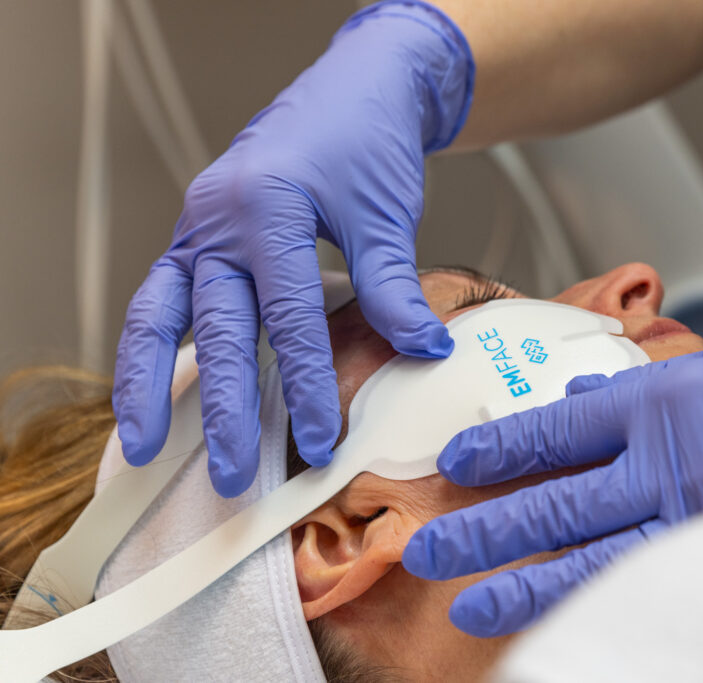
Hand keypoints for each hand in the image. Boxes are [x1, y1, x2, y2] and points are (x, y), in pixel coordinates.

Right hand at [113, 2, 473, 496]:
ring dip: (149, 382)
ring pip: (159, 312)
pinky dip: (155, 347)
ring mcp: (198, 227)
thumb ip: (393, 286)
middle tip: (233, 476)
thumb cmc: (366, 138)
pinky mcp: (197, 237)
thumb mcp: (383, 211)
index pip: (286, 317)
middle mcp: (216, 219)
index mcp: (264, 206)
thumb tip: (422, 353)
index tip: (320, 442)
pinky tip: (157, 392)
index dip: (305, 384)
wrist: (352, 87)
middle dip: (224, 408)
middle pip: (216, 328)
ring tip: (145, 447)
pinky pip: (163, 298)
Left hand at [403, 323, 702, 636]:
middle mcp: (666, 459)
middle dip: (484, 530)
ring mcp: (695, 515)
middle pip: (553, 500)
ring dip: (522, 584)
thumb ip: (649, 386)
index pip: (555, 426)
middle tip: (427, 547)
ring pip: (588, 558)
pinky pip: (648, 586)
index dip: (499, 447)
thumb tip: (591, 396)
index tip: (456, 463)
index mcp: (662, 397)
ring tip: (469, 605)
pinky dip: (599, 606)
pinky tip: (560, 625)